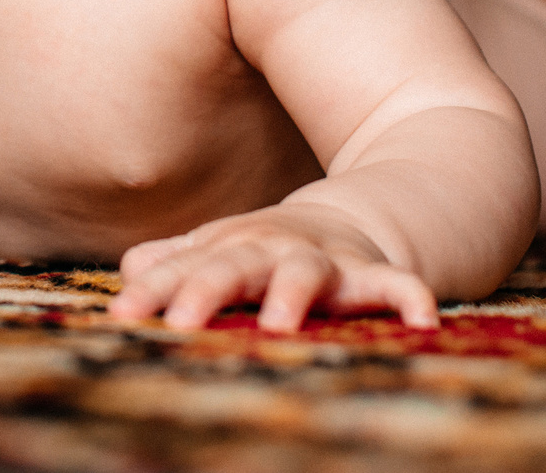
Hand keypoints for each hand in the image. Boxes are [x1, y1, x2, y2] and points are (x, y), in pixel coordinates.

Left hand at [107, 207, 439, 330]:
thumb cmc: (270, 250)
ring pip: (304, 274)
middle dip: (205, 290)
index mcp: (228, 248)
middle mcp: (271, 250)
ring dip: (290, 294)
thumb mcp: (220, 249)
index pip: (183, 269)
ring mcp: (322, 260)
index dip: (153, 290)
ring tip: (277, 325)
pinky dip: (408, 297)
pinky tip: (422, 320)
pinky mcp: (371, 274)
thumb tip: (127, 269)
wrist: (352, 221)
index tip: (123, 314)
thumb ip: (174, 263)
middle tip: (178, 322)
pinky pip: (395, 284)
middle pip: (231, 267)